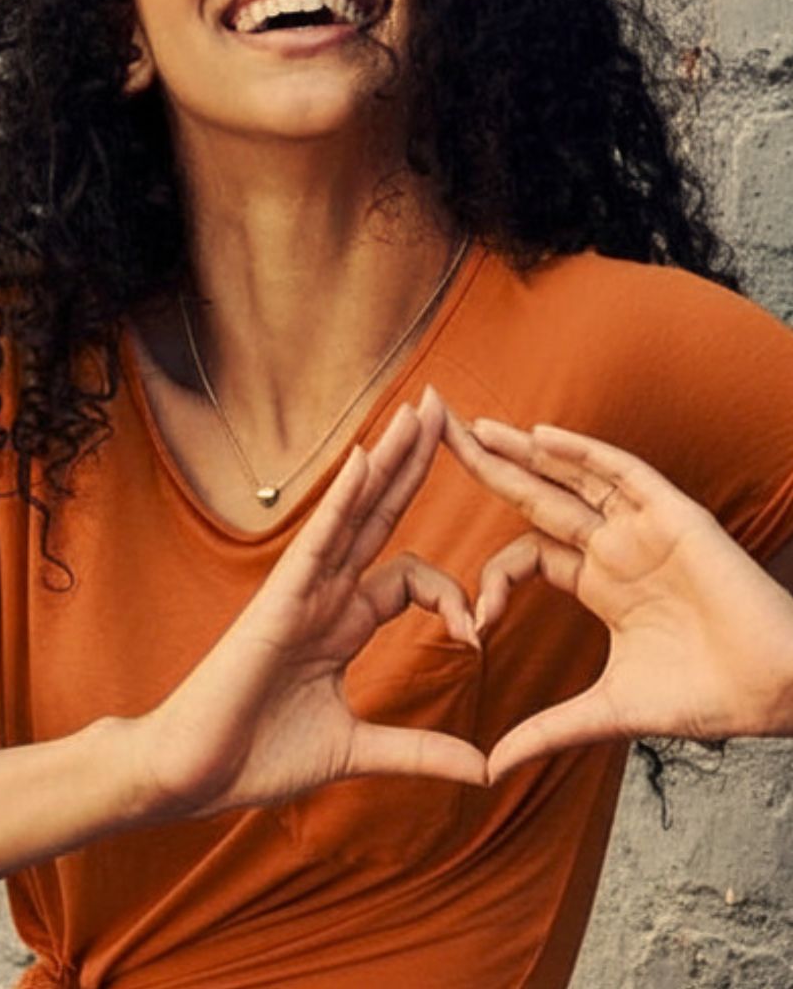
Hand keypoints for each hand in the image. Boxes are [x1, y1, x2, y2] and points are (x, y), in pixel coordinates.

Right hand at [132, 389, 486, 821]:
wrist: (193, 775)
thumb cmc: (258, 757)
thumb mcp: (356, 750)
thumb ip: (418, 750)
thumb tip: (483, 770)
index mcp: (343, 624)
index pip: (411, 577)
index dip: (453, 594)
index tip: (476, 637)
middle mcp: (326, 595)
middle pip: (381, 516)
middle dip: (414, 464)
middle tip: (448, 410)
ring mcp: (302, 592)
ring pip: (354, 513)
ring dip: (389, 460)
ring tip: (422, 410)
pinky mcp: (278, 600)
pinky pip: (317, 540)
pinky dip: (342, 500)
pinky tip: (366, 459)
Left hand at [444, 413, 792, 782]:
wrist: (776, 696)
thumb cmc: (706, 698)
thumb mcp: (605, 711)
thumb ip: (546, 731)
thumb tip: (490, 770)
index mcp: (598, 583)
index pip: (526, 554)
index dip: (491, 579)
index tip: (474, 624)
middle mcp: (615, 546)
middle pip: (537, 496)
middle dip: (488, 466)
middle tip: (437, 436)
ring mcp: (644, 528)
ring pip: (573, 475)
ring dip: (524, 451)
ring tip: (475, 427)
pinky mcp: (676, 517)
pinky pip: (624, 474)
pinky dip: (583, 454)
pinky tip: (539, 437)